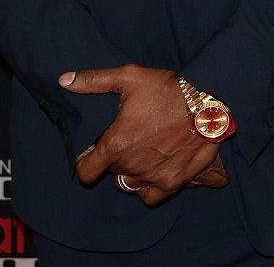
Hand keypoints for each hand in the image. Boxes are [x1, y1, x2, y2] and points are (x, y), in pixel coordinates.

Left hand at [59, 64, 223, 204]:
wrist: (209, 106)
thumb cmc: (167, 90)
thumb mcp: (129, 77)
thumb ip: (94, 80)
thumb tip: (64, 80)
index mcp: (116, 144)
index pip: (86, 171)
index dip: (85, 162)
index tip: (91, 153)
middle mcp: (132, 167)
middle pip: (110, 174)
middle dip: (113, 160)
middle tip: (125, 140)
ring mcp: (153, 178)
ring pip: (130, 186)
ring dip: (130, 173)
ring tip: (140, 154)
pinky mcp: (173, 183)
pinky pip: (152, 196)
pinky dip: (150, 186)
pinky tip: (155, 168)